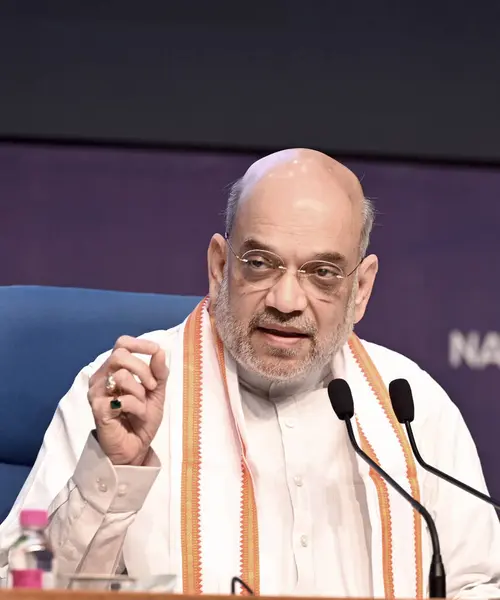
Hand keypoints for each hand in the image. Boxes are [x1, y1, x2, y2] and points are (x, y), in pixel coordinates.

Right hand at [88, 336, 167, 465]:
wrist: (135, 447)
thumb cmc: (141, 418)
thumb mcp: (157, 392)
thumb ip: (159, 372)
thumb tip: (160, 351)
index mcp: (114, 370)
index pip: (121, 344)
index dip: (140, 344)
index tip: (155, 352)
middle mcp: (101, 377)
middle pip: (120, 355)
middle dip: (142, 369)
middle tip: (153, 387)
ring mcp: (96, 393)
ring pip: (121, 375)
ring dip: (140, 391)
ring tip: (142, 405)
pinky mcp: (98, 409)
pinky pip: (122, 399)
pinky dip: (137, 406)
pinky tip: (136, 415)